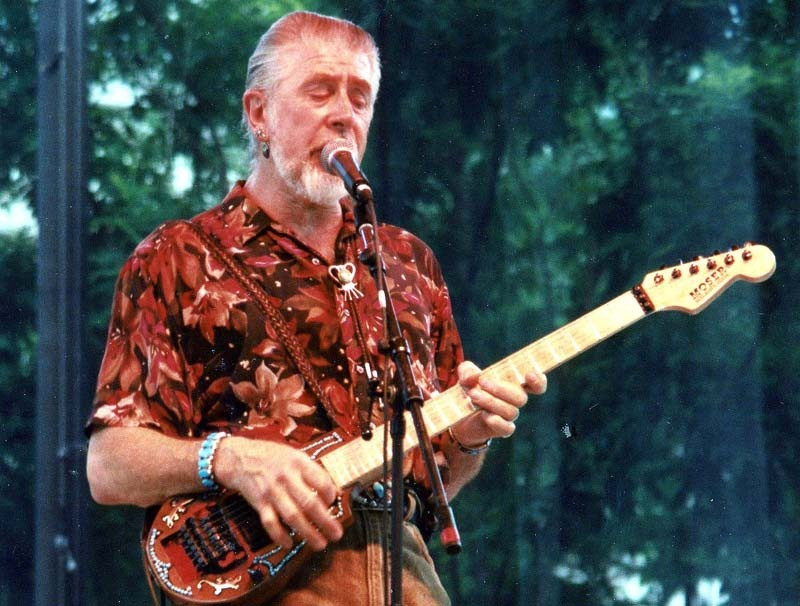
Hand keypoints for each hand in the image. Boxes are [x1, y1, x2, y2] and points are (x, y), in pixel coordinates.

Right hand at [214, 437, 342, 550]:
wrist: (239, 457)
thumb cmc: (271, 456)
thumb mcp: (295, 455)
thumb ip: (314, 472)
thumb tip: (334, 492)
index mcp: (298, 463)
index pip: (321, 481)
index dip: (331, 495)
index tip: (333, 503)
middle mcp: (286, 477)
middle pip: (309, 503)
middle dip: (325, 522)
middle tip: (336, 534)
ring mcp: (272, 491)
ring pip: (292, 516)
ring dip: (308, 533)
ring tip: (320, 544)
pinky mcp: (259, 503)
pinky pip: (270, 523)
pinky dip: (279, 535)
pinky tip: (289, 544)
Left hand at [449, 361, 546, 447]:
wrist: (460, 414)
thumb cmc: (470, 389)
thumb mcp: (466, 376)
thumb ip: (468, 372)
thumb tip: (474, 377)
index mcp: (514, 384)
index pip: (536, 385)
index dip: (538, 381)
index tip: (529, 374)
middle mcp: (515, 401)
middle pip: (521, 398)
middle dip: (501, 389)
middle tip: (482, 382)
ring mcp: (509, 416)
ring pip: (511, 411)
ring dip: (491, 401)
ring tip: (472, 395)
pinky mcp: (502, 430)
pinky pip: (507, 428)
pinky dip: (496, 420)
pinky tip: (484, 414)